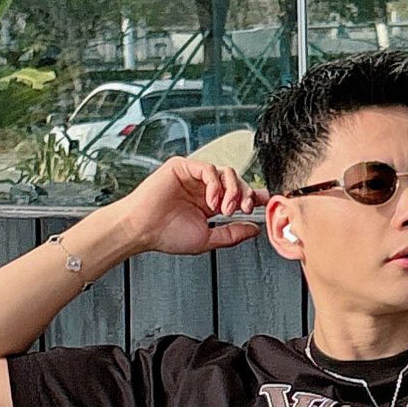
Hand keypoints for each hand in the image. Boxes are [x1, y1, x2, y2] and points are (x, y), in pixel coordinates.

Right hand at [120, 157, 267, 256]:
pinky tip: (211, 199)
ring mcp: (194, 177)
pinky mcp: (182, 167)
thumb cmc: (166, 235)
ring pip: (226, 172)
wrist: (142, 230)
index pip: (239, 194)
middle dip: (245, 194)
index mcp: (211, 204)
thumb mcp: (207, 239)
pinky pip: (207, 168)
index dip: (254, 196)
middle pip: (237, 181)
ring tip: (224, 208)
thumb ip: (232, 234)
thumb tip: (254, 230)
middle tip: (243, 209)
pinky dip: (214, 183)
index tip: (266, 202)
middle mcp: (204, 188)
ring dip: (232, 190)